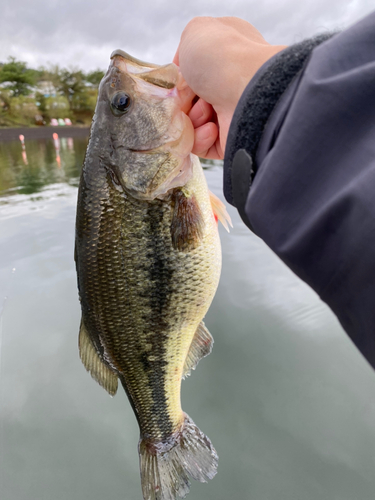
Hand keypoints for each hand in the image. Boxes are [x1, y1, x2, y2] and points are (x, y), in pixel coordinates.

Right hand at [174, 17, 285, 158]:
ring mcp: (231, 112)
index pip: (192, 72)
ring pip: (192, 124)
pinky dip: (200, 138)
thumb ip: (184, 48)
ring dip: (193, 118)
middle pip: (189, 100)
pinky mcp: (230, 140)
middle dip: (184, 101)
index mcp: (227, 55)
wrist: (250, 92)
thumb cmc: (224, 57)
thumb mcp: (196, 33)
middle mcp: (230, 84)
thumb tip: (183, 76)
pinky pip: (201, 146)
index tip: (177, 81)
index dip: (180, 79)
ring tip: (207, 111)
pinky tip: (212, 128)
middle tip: (189, 97)